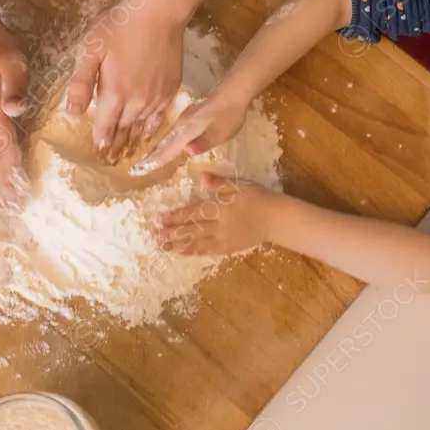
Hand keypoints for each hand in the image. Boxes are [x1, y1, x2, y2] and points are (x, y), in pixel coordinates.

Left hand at [66, 0, 184, 163]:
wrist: (159, 11)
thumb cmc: (119, 26)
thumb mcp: (91, 49)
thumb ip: (80, 83)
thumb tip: (70, 114)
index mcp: (115, 94)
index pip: (105, 127)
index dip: (100, 141)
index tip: (98, 153)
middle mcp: (138, 102)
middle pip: (124, 130)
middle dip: (116, 144)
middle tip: (110, 157)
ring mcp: (157, 97)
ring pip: (142, 126)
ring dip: (133, 139)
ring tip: (127, 151)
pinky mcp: (171, 89)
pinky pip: (159, 116)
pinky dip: (151, 127)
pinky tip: (148, 132)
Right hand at [131, 90, 248, 173]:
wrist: (234, 91)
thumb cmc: (229, 115)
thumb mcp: (221, 133)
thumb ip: (203, 142)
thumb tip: (186, 151)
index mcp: (187, 131)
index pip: (167, 150)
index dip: (153, 161)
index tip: (137, 171)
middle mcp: (181, 125)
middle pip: (162, 144)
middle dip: (150, 157)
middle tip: (136, 168)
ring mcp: (184, 119)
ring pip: (166, 137)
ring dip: (156, 149)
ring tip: (147, 159)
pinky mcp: (189, 116)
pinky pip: (172, 132)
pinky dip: (165, 141)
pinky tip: (166, 143)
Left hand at [154, 173, 281, 255]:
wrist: (276, 219)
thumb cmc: (258, 198)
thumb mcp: (240, 186)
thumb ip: (220, 183)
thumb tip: (203, 177)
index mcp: (220, 209)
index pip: (192, 213)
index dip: (175, 216)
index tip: (159, 218)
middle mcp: (218, 227)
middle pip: (190, 230)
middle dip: (170, 233)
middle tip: (153, 235)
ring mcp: (223, 240)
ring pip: (196, 243)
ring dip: (177, 245)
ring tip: (161, 246)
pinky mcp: (227, 249)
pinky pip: (206, 251)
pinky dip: (192, 252)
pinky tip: (181, 252)